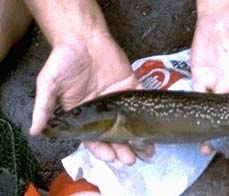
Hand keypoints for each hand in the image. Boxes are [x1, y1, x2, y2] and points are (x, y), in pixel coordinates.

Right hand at [30, 32, 141, 163]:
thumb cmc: (63, 61)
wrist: (81, 37)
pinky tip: (153, 124)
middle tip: (130, 159)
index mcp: (83, 113)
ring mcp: (117, 97)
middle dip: (122, 148)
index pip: (92, 137)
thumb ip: (44, 107)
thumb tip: (34, 132)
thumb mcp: (49, 84)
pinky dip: (147, 111)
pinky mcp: (130, 84)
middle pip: (114, 133)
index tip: (111, 158)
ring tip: (146, 150)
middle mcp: (102, 109)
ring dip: (137, 136)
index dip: (101, 149)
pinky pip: (140, 99)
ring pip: (129, 121)